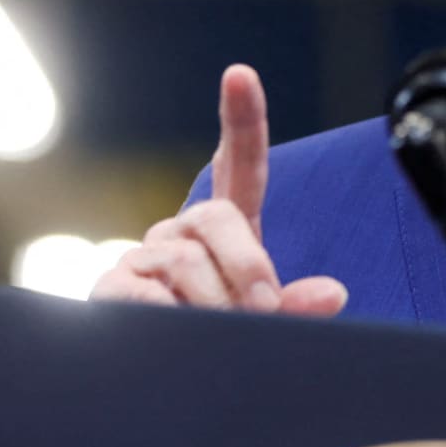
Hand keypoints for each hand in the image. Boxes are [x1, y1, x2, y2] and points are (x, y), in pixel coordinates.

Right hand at [90, 65, 346, 314]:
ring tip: (219, 334)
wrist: (162, 370)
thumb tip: (333, 294)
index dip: (241, 119)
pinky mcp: (112, 285)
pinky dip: (172, 320)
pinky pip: (146, 294)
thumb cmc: (224, 334)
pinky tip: (175, 331)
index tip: (240, 75)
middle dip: (247, 266)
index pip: (238, 165)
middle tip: (263, 311)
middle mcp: (182, 229)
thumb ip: (297, 304)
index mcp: (227, 227)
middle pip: (216, 215)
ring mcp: (145, 254)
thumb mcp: (265, 317)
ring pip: (185, 261)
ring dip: (213, 306)